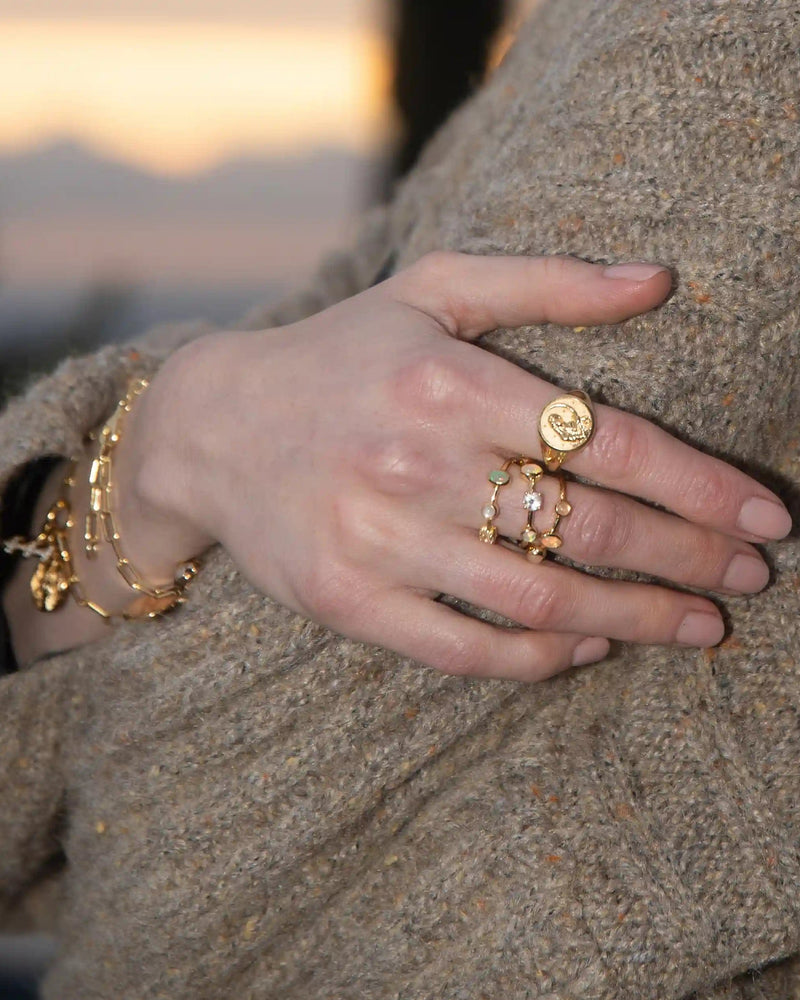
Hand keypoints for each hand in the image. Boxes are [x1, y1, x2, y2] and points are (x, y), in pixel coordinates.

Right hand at [23, 254, 791, 678]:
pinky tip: (588, 647)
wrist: (212, 428)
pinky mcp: (347, 600)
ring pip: (537, 598)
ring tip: (700, 627)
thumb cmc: (340, 356)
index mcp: (448, 383)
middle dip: (690, 559)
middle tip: (753, 579)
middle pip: (588, 527)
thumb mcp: (432, 290)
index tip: (764, 517)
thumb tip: (658, 280)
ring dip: (635, 619)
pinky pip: (461, 648)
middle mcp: (415, 463)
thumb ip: (547, 282)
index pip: (607, 443)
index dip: (701, 486)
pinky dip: (537, 658)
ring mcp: (378, 540)